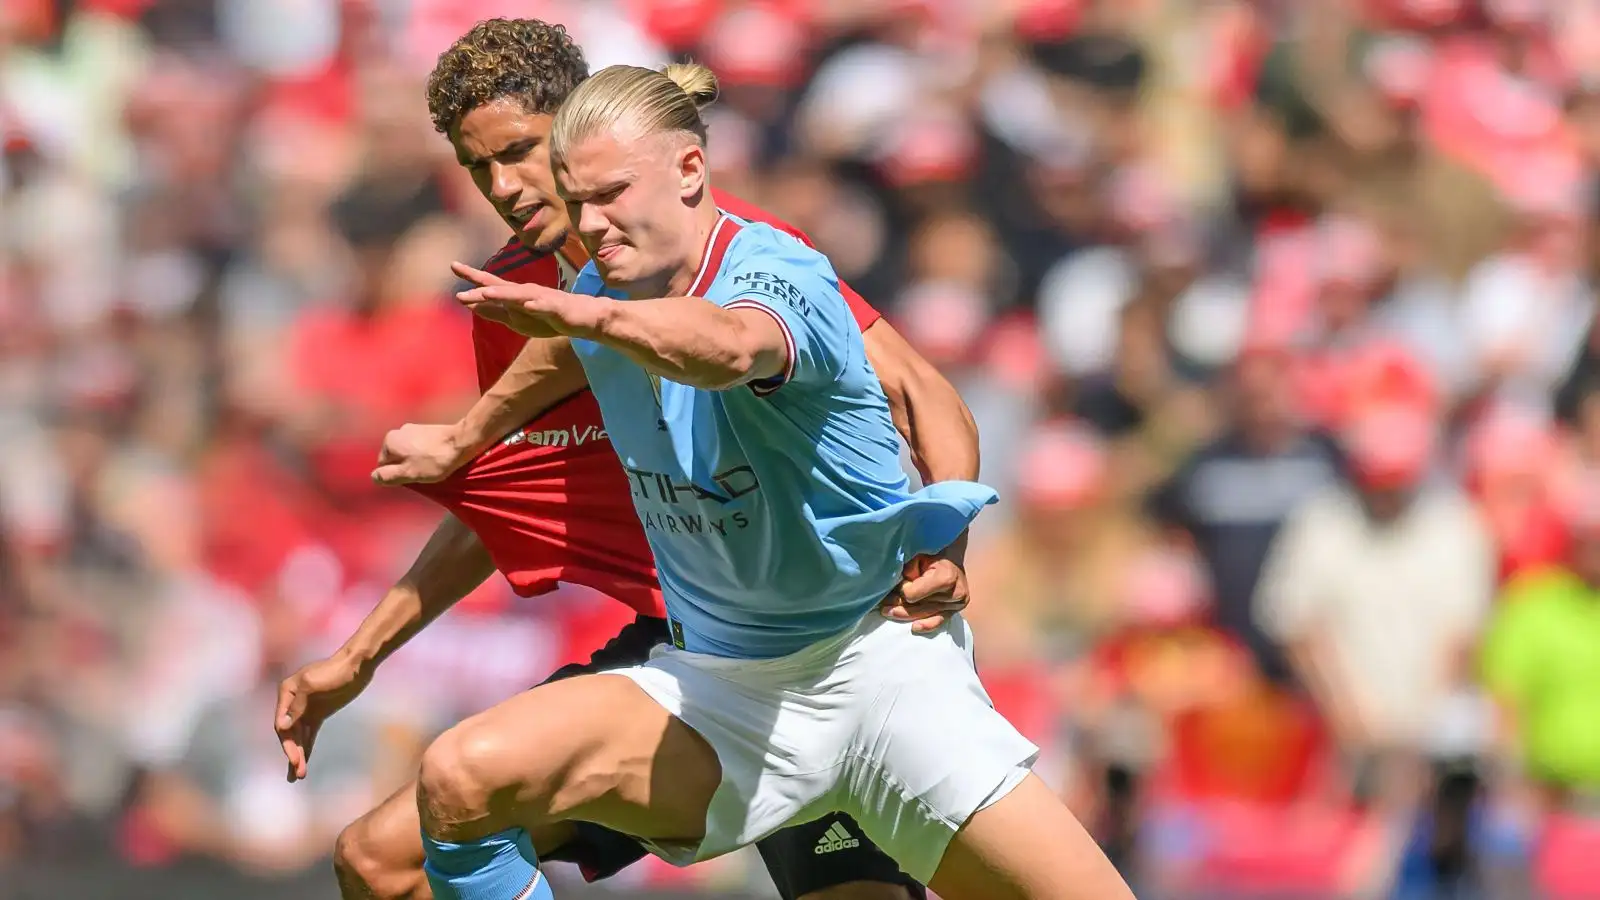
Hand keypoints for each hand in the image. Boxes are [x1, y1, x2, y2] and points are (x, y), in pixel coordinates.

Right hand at [275, 653, 372, 782]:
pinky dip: (307, 748)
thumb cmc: (335, 671)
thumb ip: (297, 704)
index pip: (282, 723)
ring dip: (298, 755)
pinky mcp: (317, 714)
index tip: (294, 758)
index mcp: (287, 692)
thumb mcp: (313, 684)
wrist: (357, 665)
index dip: (287, 743)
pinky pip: (309, 735)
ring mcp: (305, 709)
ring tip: (298, 776)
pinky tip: (304, 763)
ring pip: (298, 737)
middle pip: (289, 733)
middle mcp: (292, 702)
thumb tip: (282, 726)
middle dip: (293, 753)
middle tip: (299, 772)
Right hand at [372, 423, 469, 485]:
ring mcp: (414, 429)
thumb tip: (374, 477)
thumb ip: (388, 476)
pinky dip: (427, 455)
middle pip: (397, 458)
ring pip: (410, 453)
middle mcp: (398, 431)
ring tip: (433, 466)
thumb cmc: (435, 460)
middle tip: (423, 473)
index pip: (384, 466)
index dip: (398, 475)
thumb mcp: (409, 474)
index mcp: (389, 441)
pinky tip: (438, 459)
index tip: (413, 477)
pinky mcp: (428, 430)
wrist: (462, 442)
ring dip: (418, 462)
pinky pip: (421, 448)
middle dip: (408, 468)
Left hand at [452, 262, 603, 338]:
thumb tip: (472, 305)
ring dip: (502, 293)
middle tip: (460, 282)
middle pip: (501, 287)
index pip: (491, 284)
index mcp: (516, 295)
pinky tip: (528, 305)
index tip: (453, 265)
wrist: (584, 317)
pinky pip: (545, 307)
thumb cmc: (551, 316)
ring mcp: (542, 299)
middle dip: (481, 285)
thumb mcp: (518, 318)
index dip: (472, 276)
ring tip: (485, 292)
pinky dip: (536, 305)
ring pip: (519, 295)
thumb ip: (496, 312)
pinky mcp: (557, 309)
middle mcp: (527, 292)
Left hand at [880, 554, 968, 633]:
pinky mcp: (956, 609)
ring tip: (889, 612)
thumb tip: (897, 588)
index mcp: (945, 577)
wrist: (951, 554)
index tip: (899, 581)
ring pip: (924, 614)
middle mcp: (954, 592)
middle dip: (898, 606)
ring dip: (905, 614)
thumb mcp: (917, 555)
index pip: (913, 594)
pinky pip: (939, 621)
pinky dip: (926, 625)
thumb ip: (908, 570)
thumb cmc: (931, 551)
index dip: (902, 590)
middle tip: (882, 606)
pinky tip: (914, 627)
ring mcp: (957, 603)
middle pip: (918, 607)